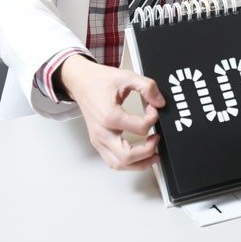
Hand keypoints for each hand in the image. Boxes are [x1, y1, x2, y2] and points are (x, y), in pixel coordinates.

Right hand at [59, 54, 165, 169]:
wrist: (81, 82)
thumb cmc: (98, 81)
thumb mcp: (127, 77)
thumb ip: (147, 87)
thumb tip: (160, 102)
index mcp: (109, 116)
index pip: (139, 128)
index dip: (153, 118)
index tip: (154, 110)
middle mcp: (101, 132)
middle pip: (127, 156)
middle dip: (147, 151)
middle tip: (157, 139)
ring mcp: (98, 140)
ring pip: (119, 164)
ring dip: (139, 163)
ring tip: (152, 153)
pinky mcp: (98, 142)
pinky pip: (113, 161)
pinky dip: (128, 162)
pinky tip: (139, 155)